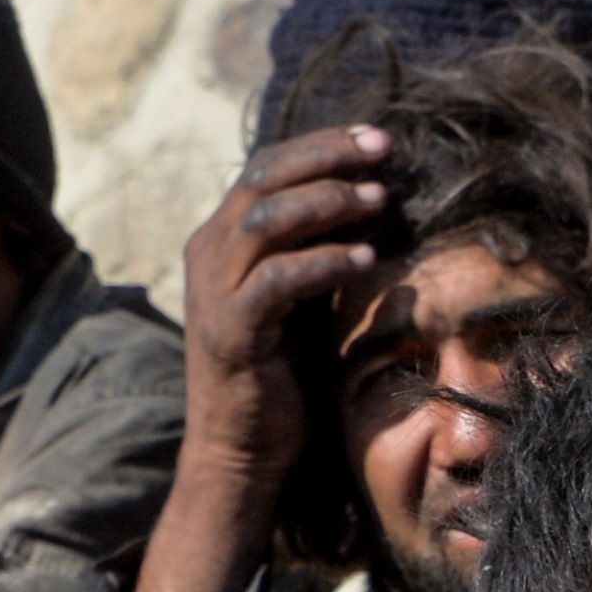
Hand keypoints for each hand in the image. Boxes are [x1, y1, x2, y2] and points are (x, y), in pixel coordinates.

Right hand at [176, 125, 392, 477]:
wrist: (243, 452)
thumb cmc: (282, 374)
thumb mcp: (299, 296)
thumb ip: (316, 247)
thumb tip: (370, 198)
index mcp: (221, 240)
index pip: (266, 167)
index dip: (320, 145)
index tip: (375, 139)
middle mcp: (208, 256)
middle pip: (264, 178)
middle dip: (327, 156)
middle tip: (383, 150)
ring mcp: (214, 293)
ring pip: (267, 220)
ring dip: (327, 202)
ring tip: (378, 200)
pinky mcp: (230, 332)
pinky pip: (277, 279)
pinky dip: (323, 261)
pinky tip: (366, 257)